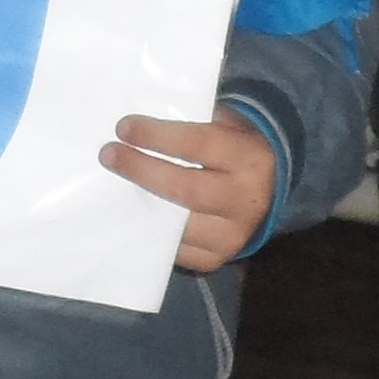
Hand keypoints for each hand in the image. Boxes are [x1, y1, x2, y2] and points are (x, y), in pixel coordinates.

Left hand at [105, 108, 278, 271]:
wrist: (270, 188)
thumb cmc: (236, 147)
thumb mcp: (226, 124)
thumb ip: (191, 121)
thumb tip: (138, 124)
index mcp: (249, 159)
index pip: (198, 145)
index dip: (157, 136)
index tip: (123, 128)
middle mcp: (245, 200)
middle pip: (183, 189)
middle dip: (140, 170)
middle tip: (108, 155)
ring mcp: (232, 235)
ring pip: (175, 225)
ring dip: (138, 206)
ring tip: (112, 186)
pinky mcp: (216, 257)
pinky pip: (175, 250)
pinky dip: (150, 232)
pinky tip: (131, 213)